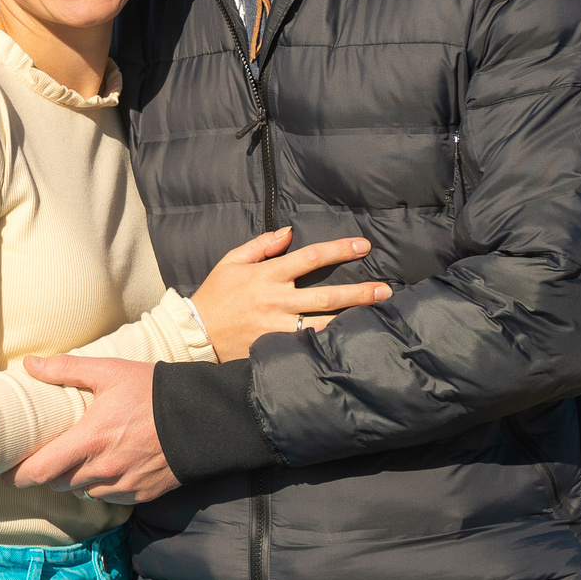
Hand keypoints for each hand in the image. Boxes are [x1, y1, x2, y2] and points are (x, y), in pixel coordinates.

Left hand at [11, 356, 178, 503]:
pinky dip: (104, 486)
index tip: (8, 473)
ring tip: (83, 458)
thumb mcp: (108, 372)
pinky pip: (111, 497)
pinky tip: (110, 466)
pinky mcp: (142, 494)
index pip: (40, 471)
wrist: (200, 417)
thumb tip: (29, 365)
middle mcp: (103, 469)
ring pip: (85, 491)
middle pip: (59, 483)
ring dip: (78, 479)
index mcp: (89, 440)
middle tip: (49, 456)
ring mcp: (123, 485)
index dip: (19, 476)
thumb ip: (66, 369)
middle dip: (50, 472)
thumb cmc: (151, 391)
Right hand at [193, 229, 390, 359]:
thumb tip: (289, 232)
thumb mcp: (231, 261)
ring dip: (352, 319)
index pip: (310, 257)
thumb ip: (262, 245)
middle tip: (385, 289)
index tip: (363, 246)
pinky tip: (352, 341)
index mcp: (268, 275)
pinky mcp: (275, 348)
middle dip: (359, 292)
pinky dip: (330, 342)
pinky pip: (309, 346)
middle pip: (326, 295)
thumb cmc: (215, 295)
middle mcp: (277, 301)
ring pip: (323, 324)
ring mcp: (278, 327)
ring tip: (378, 315)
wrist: (195, 333)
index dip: (339, 250)